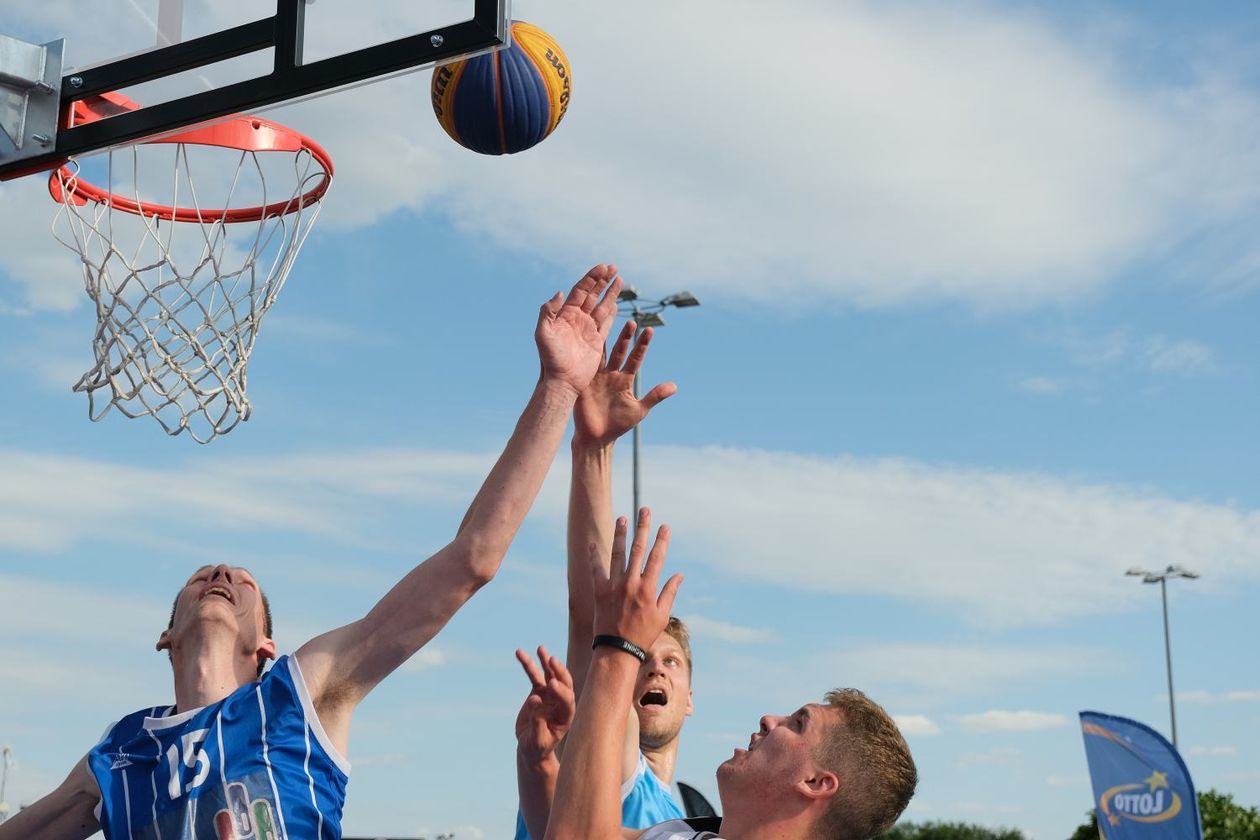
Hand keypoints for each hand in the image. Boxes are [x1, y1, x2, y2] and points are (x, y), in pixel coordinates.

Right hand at [514, 645, 575, 763]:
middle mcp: (561, 701)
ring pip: (549, 675)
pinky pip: (534, 675)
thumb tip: (535, 700)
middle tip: (552, 661)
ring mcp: (550, 694)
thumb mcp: (538, 741)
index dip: (561, 692)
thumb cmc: (538, 747)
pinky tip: (520, 654)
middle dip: (559, 671)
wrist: (531, 747)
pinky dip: (528, 664)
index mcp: (566, 716)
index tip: (551, 684)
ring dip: (545, 661)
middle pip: (564, 683)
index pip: (567, 700)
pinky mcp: (538, 691)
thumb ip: (538, 722)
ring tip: (540, 649)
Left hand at [535, 265, 622, 395]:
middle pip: (592, 294)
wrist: (561, 380)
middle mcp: (577, 319)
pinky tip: (616, 303)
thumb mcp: (543, 333)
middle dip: (602, 280)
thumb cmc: (550, 359)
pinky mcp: (596, 341)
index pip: (580, 290)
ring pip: (601, 306)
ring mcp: (587, 330)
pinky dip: (612, 313)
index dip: (591, 278)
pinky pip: (606, 323)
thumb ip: (548, 311)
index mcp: (565, 314)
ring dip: (610, 293)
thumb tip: (560, 292)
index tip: (603, 268)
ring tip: (619, 279)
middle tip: (613, 267)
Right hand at [573, 321, 677, 446]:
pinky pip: (586, 365)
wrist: (597, 438)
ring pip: (602, 354)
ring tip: (608, 322)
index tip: (650, 331)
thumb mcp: (639, 410)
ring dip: (606, 340)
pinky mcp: (584, 382)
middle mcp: (611, 375)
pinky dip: (586, 352)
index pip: (635, 359)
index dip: (642, 345)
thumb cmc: (618, 426)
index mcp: (624, 380)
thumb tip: (675, 386)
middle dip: (625, 337)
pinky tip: (585, 338)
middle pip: (619, 351)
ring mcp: (597, 377)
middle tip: (632, 322)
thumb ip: (655, 396)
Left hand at [590, 509, 681, 650]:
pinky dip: (594, 555)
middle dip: (643, 528)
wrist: (617, 650)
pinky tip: (593, 542)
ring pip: (617, 553)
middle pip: (638, 549)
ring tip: (623, 518)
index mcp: (648, 589)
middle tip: (644, 510)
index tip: (665, 526)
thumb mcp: (662, 615)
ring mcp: (614, 586)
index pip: (657, 558)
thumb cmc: (643, 635)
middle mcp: (631, 583)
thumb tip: (679, 574)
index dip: (662, 540)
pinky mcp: (599, 591)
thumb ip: (670, 592)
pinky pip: (596, 569)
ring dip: (620, 534)